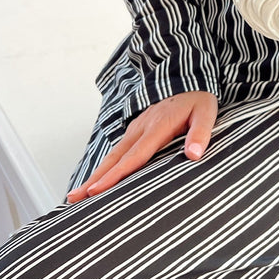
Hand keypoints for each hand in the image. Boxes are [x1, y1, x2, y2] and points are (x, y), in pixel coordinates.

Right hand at [67, 90, 217, 202]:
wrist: (189, 79)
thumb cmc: (198, 100)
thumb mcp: (206, 113)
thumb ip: (200, 134)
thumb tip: (193, 155)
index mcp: (157, 127)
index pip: (133, 156)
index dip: (115, 175)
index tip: (96, 191)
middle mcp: (141, 128)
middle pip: (114, 158)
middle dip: (93, 179)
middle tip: (72, 198)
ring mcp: (136, 128)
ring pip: (113, 155)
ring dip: (95, 174)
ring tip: (76, 195)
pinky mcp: (136, 130)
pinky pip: (118, 150)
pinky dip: (105, 166)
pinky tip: (99, 178)